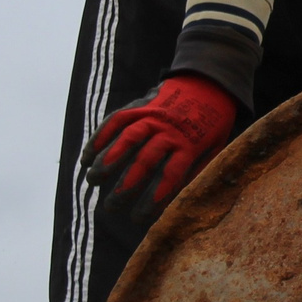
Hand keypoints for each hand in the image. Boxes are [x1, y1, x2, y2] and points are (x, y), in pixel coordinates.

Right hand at [83, 73, 241, 212]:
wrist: (210, 82)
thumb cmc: (211, 125)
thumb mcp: (215, 148)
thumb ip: (197, 171)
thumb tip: (181, 202)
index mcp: (190, 144)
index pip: (169, 176)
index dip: (152, 199)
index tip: (137, 218)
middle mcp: (169, 129)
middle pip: (144, 159)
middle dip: (125, 186)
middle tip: (110, 207)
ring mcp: (153, 114)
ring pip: (127, 137)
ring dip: (107, 160)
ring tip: (92, 180)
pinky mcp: (140, 104)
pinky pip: (117, 119)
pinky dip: (100, 137)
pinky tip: (87, 156)